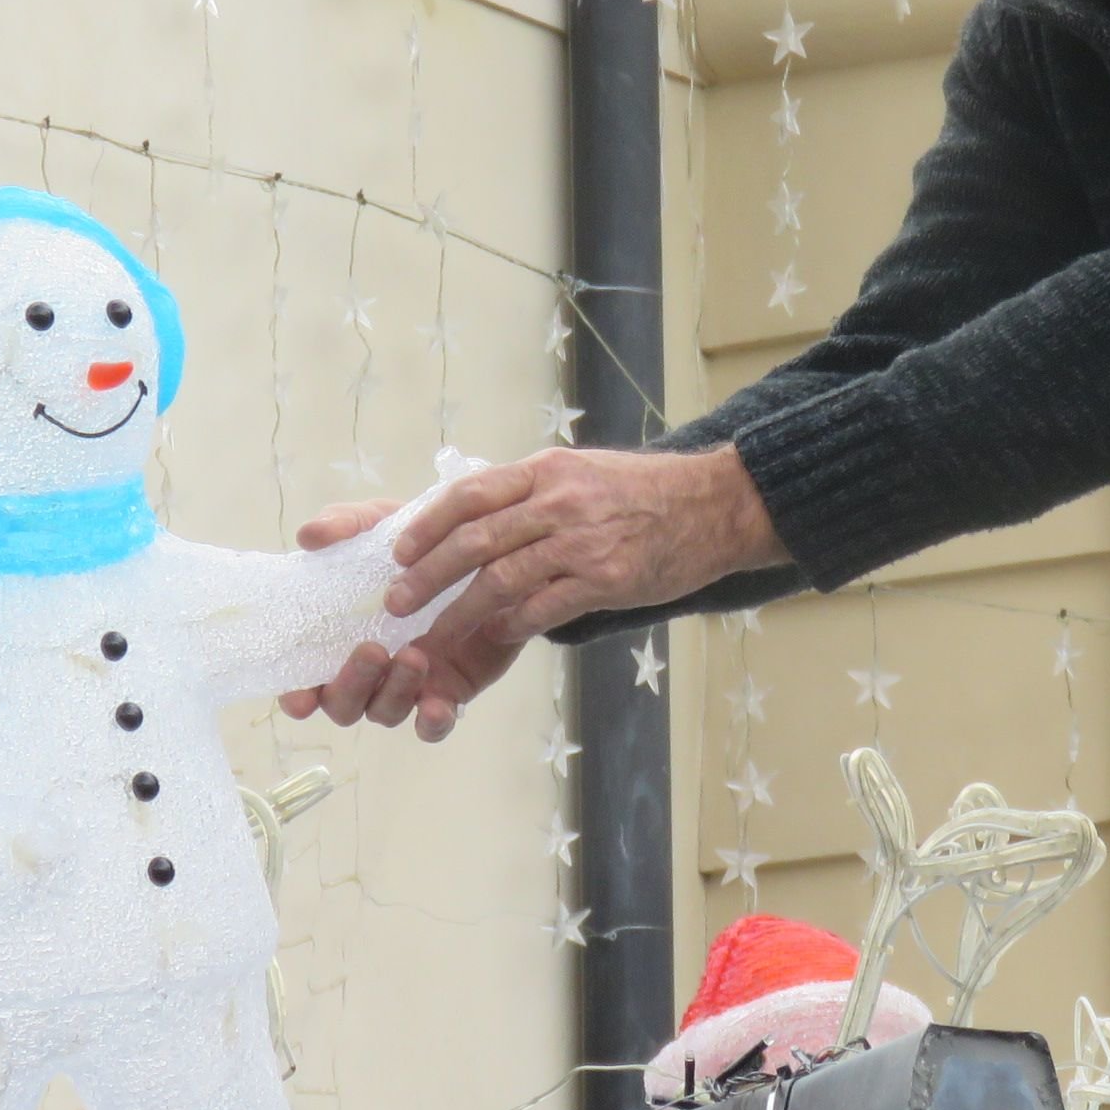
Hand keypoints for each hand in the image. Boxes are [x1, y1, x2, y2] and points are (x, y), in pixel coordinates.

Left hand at [277, 446, 783, 742]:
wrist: (713, 505)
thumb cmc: (641, 492)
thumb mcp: (579, 472)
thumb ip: (529, 492)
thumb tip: (471, 515)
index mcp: (545, 471)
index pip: (469, 494)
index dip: (425, 524)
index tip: (396, 551)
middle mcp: (559, 501)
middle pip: (475, 540)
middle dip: (427, 576)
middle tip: (397, 604)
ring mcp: (583, 542)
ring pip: (502, 581)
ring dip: (459, 613)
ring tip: (433, 635)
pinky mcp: (607, 580)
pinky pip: (544, 608)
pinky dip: (513, 625)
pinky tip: (495, 638)